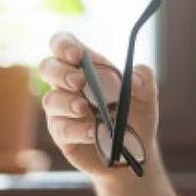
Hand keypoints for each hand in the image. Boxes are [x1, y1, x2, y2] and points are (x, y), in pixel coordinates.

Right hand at [38, 33, 158, 179]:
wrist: (135, 151)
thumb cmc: (136, 116)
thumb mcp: (147, 96)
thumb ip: (144, 80)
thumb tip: (134, 78)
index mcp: (87, 67)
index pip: (63, 45)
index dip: (64, 44)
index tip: (77, 55)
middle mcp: (69, 85)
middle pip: (47, 67)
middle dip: (60, 72)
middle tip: (80, 81)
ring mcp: (62, 110)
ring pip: (51, 99)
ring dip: (67, 102)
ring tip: (84, 108)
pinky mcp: (62, 134)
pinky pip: (61, 129)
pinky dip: (77, 129)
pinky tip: (93, 132)